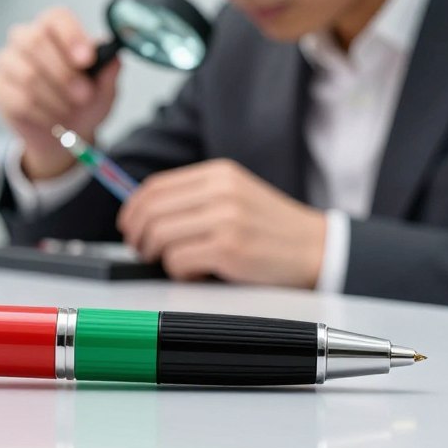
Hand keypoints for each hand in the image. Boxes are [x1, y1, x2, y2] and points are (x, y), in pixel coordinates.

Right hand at [0, 7, 120, 179]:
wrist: (61, 135)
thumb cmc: (81, 102)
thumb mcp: (104, 89)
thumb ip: (109, 72)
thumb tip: (114, 58)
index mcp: (54, 29)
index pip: (56, 17)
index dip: (71, 35)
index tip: (87, 60)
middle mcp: (26, 38)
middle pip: (36, 42)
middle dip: (64, 73)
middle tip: (84, 95)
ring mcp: (8, 61)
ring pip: (27, 74)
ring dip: (54, 98)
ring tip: (68, 110)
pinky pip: (18, 99)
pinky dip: (41, 113)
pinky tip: (51, 118)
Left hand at [118, 159, 326, 288]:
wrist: (318, 249)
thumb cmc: (273, 229)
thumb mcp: (235, 196)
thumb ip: (196, 199)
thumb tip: (144, 214)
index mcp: (218, 173)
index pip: (155, 186)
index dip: (133, 209)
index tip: (129, 227)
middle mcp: (220, 190)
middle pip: (151, 209)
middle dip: (138, 235)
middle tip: (144, 251)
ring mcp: (225, 218)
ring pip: (159, 235)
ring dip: (159, 256)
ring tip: (176, 263)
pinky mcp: (229, 248)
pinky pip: (178, 261)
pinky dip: (180, 272)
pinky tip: (199, 273)